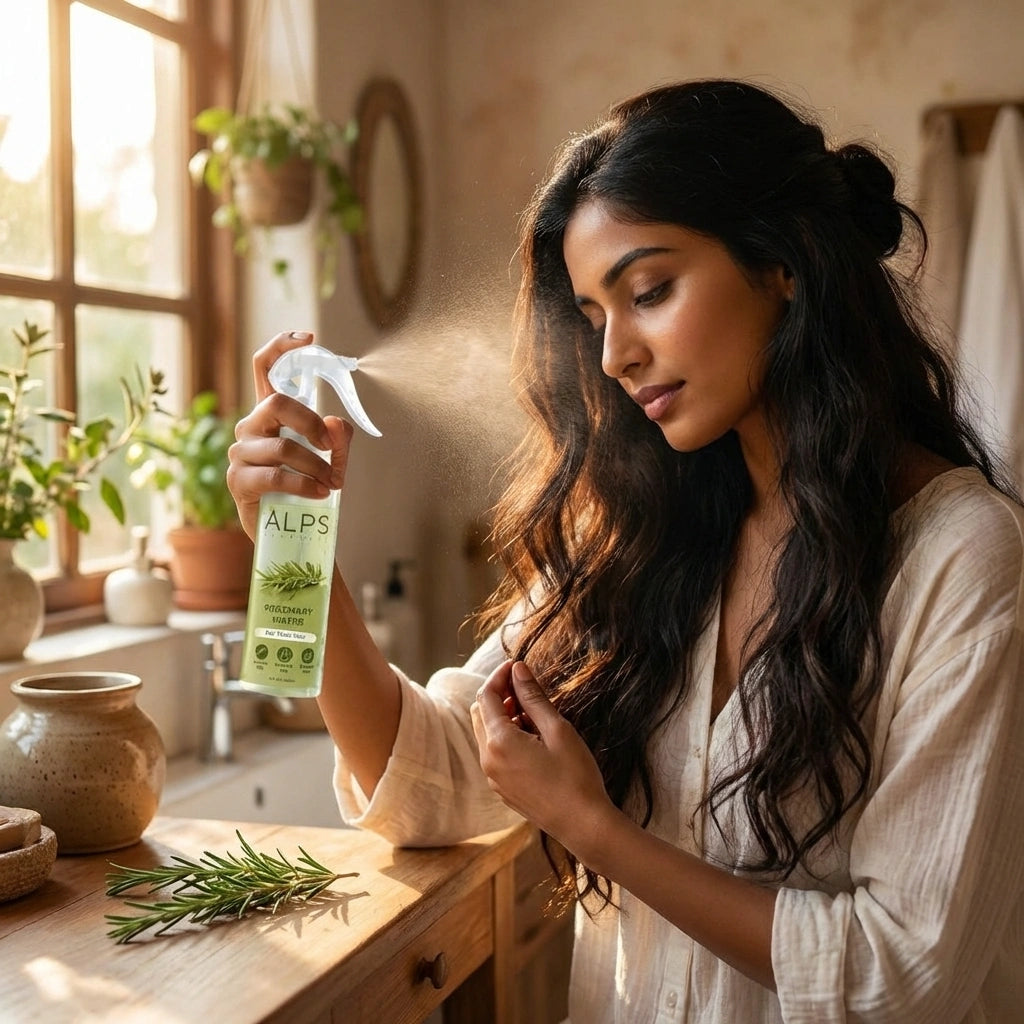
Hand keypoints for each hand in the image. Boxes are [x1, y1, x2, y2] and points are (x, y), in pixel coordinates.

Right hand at [226, 331, 353, 538]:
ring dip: (316, 466)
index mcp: (270, 415)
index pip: (264, 368)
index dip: (282, 347)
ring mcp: (240, 453)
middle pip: (277, 404)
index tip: (310, 338)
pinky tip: (320, 494)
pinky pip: (277, 476)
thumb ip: (338, 440)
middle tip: (331, 448)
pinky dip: (306, 485)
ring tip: (331, 483)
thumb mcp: (332, 461)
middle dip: (312, 424)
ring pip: (283, 447)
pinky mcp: (238, 481)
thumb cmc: (308, 488)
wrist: (290, 532)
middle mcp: (250, 427)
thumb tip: (336, 423)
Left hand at [471, 660, 615, 857]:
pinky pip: (494, 754)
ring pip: (486, 734)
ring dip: (503, 717)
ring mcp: (493, 777)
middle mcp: (488, 760)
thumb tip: (517, 669)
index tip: (518, 666)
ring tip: (534, 715)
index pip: (487, 696)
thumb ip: (533, 697)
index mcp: (499, 742)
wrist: (583, 825)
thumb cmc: (575, 775)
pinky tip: (533, 740)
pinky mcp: (502, 789)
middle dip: (500, 696)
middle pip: (481, 713)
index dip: (500, 676)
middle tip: (527, 690)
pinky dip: (505, 738)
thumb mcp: (557, 729)